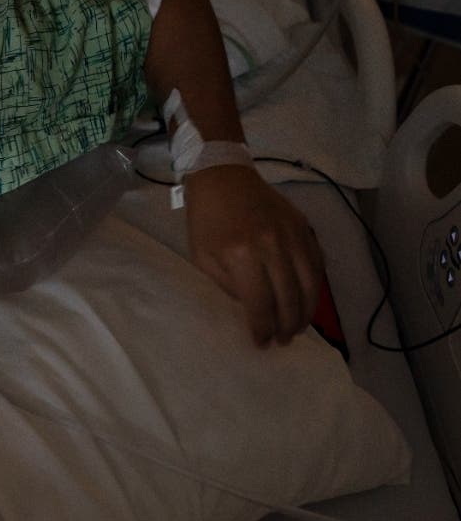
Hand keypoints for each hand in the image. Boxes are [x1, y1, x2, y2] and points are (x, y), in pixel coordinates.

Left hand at [183, 164, 324, 346]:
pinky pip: (317, 264)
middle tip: (283, 341)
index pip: (260, 304)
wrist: (223, 177)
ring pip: (311, 284)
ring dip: (307, 311)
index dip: (263, 328)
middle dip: (287, 326)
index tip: (263, 343)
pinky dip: (316, 286)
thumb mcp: (202, 257)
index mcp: (241, 255)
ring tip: (299, 327)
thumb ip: (228, 286)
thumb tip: (253, 309)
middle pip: (289, 298)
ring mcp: (292, 235)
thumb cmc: (206, 219)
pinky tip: (307, 300)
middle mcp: (272, 246)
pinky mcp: (304, 226)